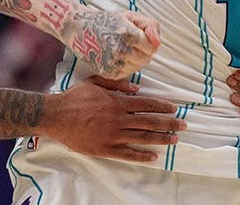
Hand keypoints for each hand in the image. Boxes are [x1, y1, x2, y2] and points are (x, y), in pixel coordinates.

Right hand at [42, 79, 184, 161]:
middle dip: (169, 123)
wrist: (56, 116)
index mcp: (118, 102)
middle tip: (183, 125)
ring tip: (174, 140)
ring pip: (142, 138)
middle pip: (150, 121)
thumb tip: (137, 88)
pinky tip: (153, 156)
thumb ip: (117, 84)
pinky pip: (127, 154)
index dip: (163, 106)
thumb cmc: (74, 97)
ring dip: (161, 139)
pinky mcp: (105, 148)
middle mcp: (119, 119)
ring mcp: (113, 135)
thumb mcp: (96, 82)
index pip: (147, 104)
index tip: (175, 108)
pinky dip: (141, 155)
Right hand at [63, 7, 160, 78]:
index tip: (138, 36)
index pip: (152, 47)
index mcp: (127, 33)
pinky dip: (126, 66)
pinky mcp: (107, 73)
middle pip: (146, 59)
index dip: (148, 41)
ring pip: (137, 67)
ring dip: (135, 60)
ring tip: (122, 49)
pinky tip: (117, 56)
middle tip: (131, 43)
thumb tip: (158, 43)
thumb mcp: (131, 16)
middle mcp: (120, 50)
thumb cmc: (108, 21)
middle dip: (143, 52)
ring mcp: (113, 63)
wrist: (80, 29)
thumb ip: (151, 26)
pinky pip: (127, 74)